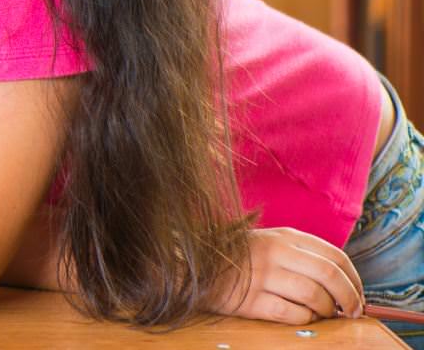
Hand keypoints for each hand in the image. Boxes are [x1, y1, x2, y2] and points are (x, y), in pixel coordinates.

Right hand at [210, 227, 363, 323]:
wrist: (196, 265)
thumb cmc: (240, 257)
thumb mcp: (270, 242)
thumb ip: (301, 254)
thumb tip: (342, 281)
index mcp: (285, 236)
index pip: (336, 256)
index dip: (355, 279)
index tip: (359, 295)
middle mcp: (276, 252)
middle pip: (330, 276)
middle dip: (350, 298)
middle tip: (353, 312)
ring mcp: (262, 276)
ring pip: (314, 296)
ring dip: (328, 311)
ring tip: (325, 314)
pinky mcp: (251, 300)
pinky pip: (292, 313)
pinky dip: (306, 319)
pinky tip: (304, 317)